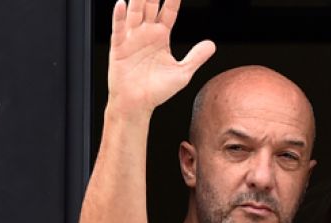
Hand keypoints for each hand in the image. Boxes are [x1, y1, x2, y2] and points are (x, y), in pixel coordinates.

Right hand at [107, 0, 215, 114]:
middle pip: (151, 7)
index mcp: (161, 36)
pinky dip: (119, 17)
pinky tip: (121, 4)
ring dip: (138, 0)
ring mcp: (131, 39)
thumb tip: (212, 44)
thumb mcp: (182, 73)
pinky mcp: (119, 48)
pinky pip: (119, 30)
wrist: (137, 104)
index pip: (169, 12)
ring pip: (135, 13)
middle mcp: (146, 33)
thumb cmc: (157, 90)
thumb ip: (196, 57)